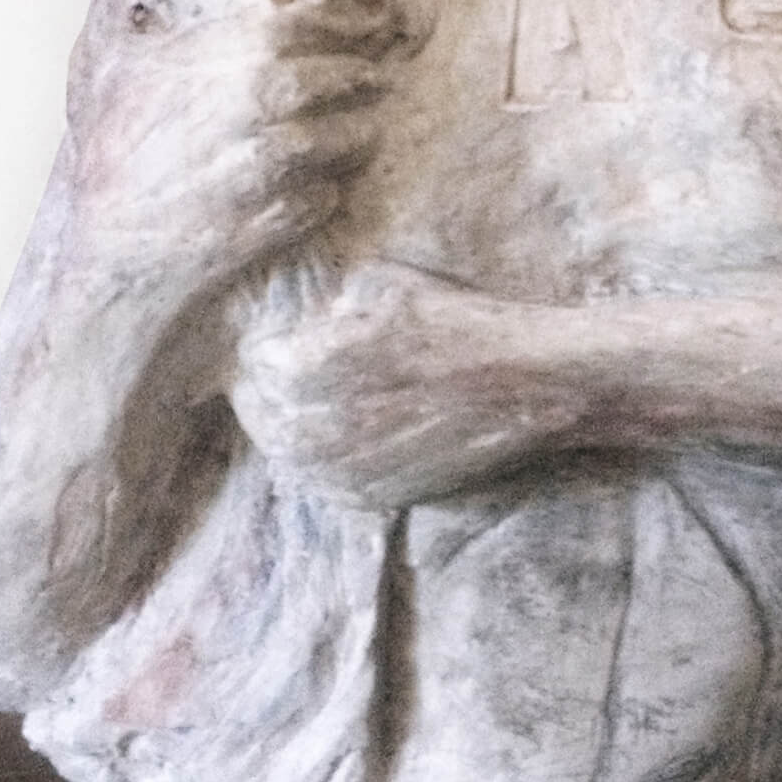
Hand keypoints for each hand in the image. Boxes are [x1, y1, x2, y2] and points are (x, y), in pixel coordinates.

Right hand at [62, 0, 383, 284]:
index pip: (312, 23)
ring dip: (358, 134)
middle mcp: (259, 104)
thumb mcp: (131, 68)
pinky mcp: (280, 218)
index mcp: (230, 56)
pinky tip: (323, 186)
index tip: (364, 29)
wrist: (110, 248)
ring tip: (362, 133)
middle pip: (343, 78)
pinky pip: (329, 196)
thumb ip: (191, 25)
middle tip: (373, 80)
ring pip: (348, 138)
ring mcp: (273, 164)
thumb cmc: (113, 153)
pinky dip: (330, 190)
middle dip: (362, 78)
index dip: (344, 24)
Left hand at [229, 261, 595, 508]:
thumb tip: (294, 311)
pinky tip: (338, 435)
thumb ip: (327, 302)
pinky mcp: (375, 495)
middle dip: (266, 389)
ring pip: (284, 454)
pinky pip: (321, 483)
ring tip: (310, 401)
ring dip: (287, 428)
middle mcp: (314, 428)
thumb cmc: (461, 324)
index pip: (252, 362)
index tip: (276, 335)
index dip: (262, 345)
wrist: (528, 386)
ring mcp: (344, 470)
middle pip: (259, 413)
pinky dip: (319, 461)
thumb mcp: (384, 286)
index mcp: (307, 367)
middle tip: (284, 368)